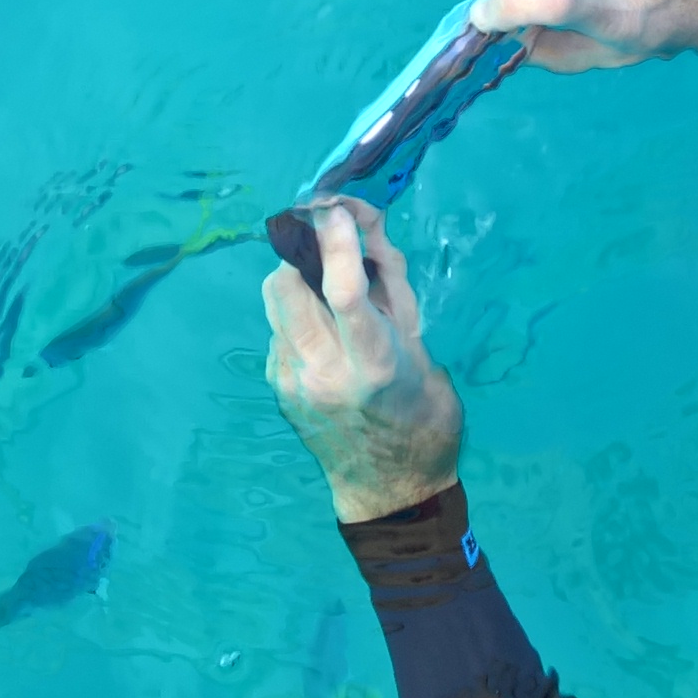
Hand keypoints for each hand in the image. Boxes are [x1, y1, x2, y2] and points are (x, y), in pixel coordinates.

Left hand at [261, 198, 463, 522]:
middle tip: (328, 234)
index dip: (336, 239)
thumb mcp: (422, 346)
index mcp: (373, 363)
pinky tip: (323, 324)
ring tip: (328, 279)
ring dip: (296, 275)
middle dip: (303, 248)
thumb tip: (367, 224)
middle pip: (286, 284)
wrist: (390, 490)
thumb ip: (392, 284)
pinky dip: (297, 310)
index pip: (343, 290)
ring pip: (273, 300)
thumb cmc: (425, 417)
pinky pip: (277, 327)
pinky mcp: (276, 386)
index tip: (339, 207)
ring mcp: (290, 381)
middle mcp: (322, 372)